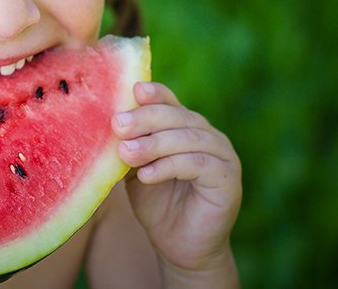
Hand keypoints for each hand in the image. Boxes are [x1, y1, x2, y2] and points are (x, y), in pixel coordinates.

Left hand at [113, 82, 240, 284]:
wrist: (179, 246)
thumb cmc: (155, 202)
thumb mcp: (135, 167)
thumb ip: (129, 144)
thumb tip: (109, 122)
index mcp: (185, 126)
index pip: (169, 102)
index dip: (154, 94)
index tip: (133, 90)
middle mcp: (207, 135)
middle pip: (177, 116)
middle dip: (145, 118)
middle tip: (118, 124)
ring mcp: (222, 155)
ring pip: (187, 139)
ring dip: (153, 144)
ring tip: (126, 152)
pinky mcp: (229, 179)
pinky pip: (199, 164)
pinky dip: (169, 166)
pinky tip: (146, 175)